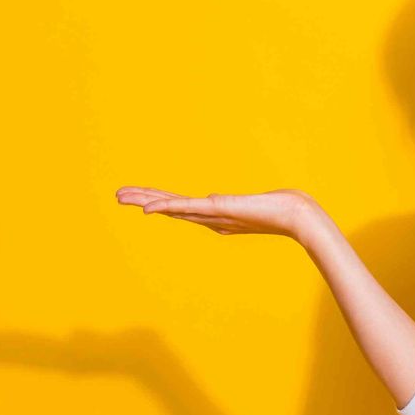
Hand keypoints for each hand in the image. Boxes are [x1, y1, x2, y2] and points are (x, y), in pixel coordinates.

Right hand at [114, 186, 323, 240]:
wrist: (296, 217)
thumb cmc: (280, 209)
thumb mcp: (250, 204)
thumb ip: (230, 204)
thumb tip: (213, 200)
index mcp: (215, 216)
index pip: (179, 206)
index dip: (156, 201)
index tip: (135, 197)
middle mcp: (210, 219)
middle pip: (170, 208)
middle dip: (143, 201)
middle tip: (117, 195)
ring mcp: (213, 216)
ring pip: (173, 208)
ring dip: (147, 202)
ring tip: (123, 197)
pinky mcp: (220, 210)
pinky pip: (189, 208)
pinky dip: (168, 207)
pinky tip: (151, 208)